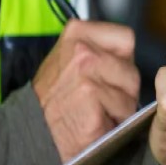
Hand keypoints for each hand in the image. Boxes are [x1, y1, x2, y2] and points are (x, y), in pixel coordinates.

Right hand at [33, 20, 139, 162]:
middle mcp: (82, 49)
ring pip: (131, 93)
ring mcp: (86, 72)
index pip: (126, 38)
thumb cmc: (56, 100)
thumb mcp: (71, 60)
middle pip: (132, 70)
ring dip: (121, 109)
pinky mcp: (91, 97)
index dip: (123, 62)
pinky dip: (114, 123)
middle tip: (99, 101)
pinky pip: (124, 112)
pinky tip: (95, 122)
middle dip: (124, 90)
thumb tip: (129, 56)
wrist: (33, 132)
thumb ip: (100, 51)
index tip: (108, 75)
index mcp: (78, 32)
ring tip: (97, 112)